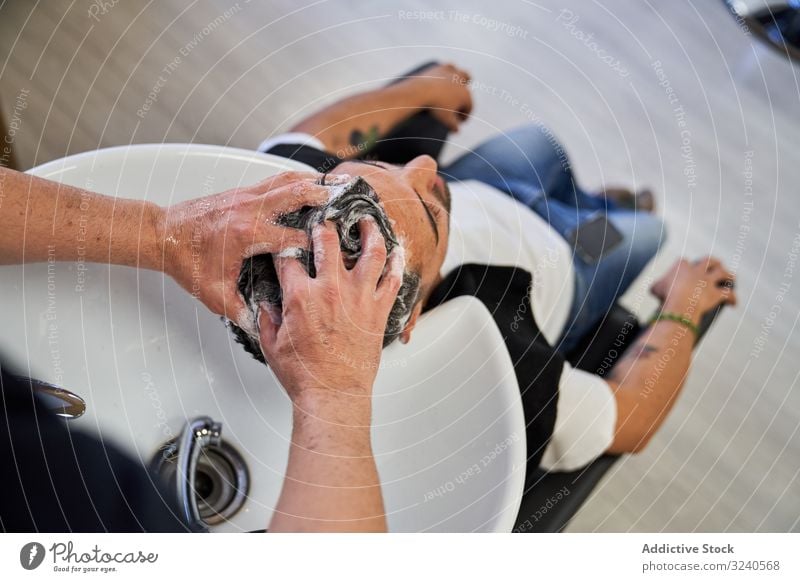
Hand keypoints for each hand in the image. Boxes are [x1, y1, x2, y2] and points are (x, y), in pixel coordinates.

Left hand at [160, 171, 328, 327]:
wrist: (162, 235)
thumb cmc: (185, 261)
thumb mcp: (213, 294)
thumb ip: (240, 311)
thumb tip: (261, 326)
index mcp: (247, 234)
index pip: (293, 238)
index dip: (314, 247)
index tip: (330, 253)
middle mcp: (250, 210)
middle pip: (296, 194)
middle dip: (322, 195)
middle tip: (346, 197)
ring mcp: (246, 197)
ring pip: (286, 180)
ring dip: (311, 181)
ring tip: (335, 182)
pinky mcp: (241, 192)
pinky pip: (275, 180)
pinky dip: (294, 180)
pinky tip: (306, 182)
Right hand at [258, 218, 403, 399]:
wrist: (333, 395)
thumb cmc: (305, 375)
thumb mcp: (272, 345)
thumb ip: (267, 319)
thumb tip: (266, 306)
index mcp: (300, 296)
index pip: (289, 257)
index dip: (285, 246)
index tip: (287, 242)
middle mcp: (331, 290)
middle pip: (328, 241)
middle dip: (324, 225)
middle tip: (325, 219)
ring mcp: (359, 297)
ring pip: (370, 251)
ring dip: (370, 231)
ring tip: (369, 220)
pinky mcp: (378, 310)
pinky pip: (393, 279)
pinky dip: (397, 262)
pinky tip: (398, 250)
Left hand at [409, 63, 472, 130]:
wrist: (421, 91)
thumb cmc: (434, 107)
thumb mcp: (445, 120)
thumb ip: (453, 125)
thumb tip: (457, 131)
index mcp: (466, 96)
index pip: (469, 107)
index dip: (465, 115)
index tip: (460, 121)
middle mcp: (462, 84)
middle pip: (468, 91)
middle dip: (465, 97)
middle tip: (459, 104)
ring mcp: (453, 75)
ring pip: (463, 74)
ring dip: (461, 80)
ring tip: (456, 86)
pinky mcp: (442, 68)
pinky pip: (449, 67)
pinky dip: (449, 71)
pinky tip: (443, 77)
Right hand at [651, 257, 736, 322]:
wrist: (679, 303)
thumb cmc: (664, 295)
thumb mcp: (655, 289)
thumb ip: (657, 286)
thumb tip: (655, 290)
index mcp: (682, 265)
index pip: (684, 261)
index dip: (684, 265)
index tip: (684, 270)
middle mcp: (698, 270)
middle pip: (709, 261)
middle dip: (714, 262)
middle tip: (716, 264)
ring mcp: (708, 282)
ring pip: (723, 274)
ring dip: (729, 275)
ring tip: (732, 277)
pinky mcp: (716, 294)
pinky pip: (728, 295)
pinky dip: (733, 298)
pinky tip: (734, 303)